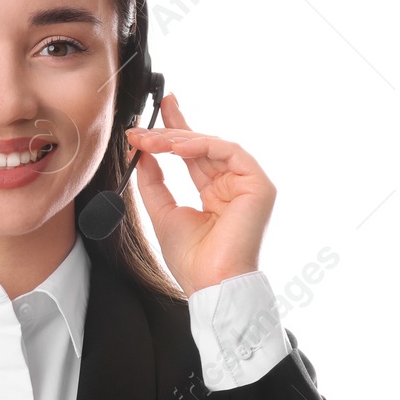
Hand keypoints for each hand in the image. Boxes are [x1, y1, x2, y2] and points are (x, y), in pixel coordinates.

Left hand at [124, 92, 275, 295]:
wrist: (209, 284)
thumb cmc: (191, 259)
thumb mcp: (162, 211)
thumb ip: (153, 181)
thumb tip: (141, 153)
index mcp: (215, 193)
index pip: (194, 154)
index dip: (175, 131)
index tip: (152, 114)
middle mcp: (233, 185)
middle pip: (202, 145)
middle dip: (169, 130)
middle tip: (140, 126)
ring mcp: (247, 183)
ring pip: (213, 144)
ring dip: (178, 138)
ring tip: (150, 139)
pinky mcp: (258, 184)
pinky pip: (229, 151)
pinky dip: (201, 144)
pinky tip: (176, 147)